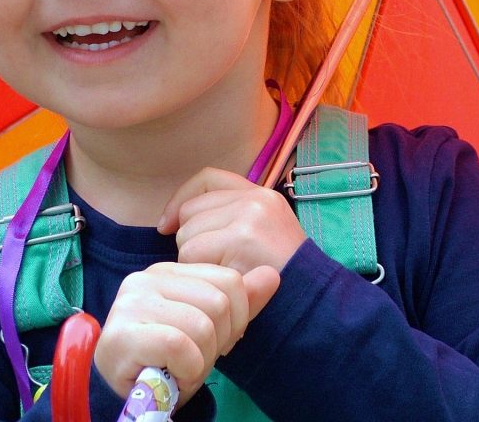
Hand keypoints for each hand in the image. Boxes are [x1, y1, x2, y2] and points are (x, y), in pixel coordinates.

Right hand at [94, 262, 278, 405]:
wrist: (131, 396)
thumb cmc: (170, 358)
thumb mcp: (211, 327)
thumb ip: (240, 302)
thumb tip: (272, 275)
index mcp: (169, 271)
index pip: (229, 281)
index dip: (236, 318)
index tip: (218, 341)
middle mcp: (146, 278)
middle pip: (219, 303)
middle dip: (218, 342)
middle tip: (196, 360)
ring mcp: (131, 304)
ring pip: (202, 326)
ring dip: (201, 361)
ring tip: (182, 369)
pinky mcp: (122, 334)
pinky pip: (180, 346)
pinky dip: (186, 370)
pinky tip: (172, 377)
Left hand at [158, 168, 306, 273]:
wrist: (311, 300)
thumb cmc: (279, 276)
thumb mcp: (263, 234)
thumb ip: (228, 219)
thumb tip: (172, 221)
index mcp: (261, 195)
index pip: (208, 178)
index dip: (181, 199)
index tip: (166, 224)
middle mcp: (255, 199)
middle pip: (191, 211)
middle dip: (191, 242)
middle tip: (216, 266)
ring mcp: (249, 218)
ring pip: (187, 236)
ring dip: (195, 263)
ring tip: (223, 276)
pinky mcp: (240, 240)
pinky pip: (192, 256)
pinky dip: (199, 276)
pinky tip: (222, 285)